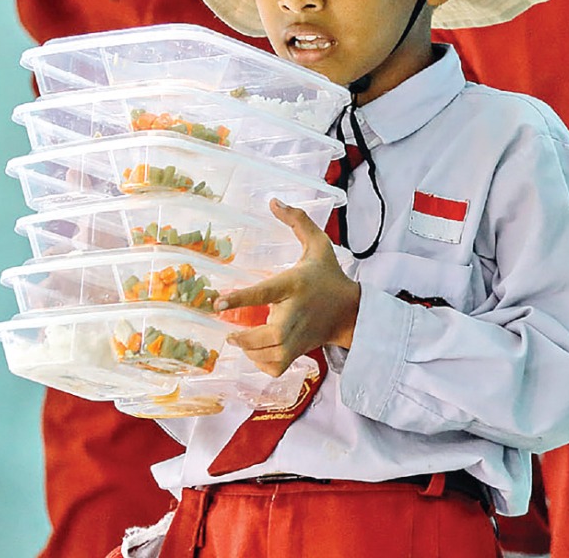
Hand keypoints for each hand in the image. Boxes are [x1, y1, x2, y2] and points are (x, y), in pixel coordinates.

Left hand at [212, 200, 361, 377]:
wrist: (351, 312)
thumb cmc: (329, 276)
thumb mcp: (319, 244)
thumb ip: (298, 221)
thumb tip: (273, 201)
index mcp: (296, 284)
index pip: (267, 291)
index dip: (241, 298)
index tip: (218, 302)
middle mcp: (297, 312)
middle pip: (272, 335)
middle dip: (247, 338)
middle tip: (229, 332)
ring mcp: (299, 336)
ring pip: (272, 355)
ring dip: (251, 351)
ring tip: (239, 339)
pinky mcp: (300, 352)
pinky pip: (276, 366)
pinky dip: (262, 364)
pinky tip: (256, 352)